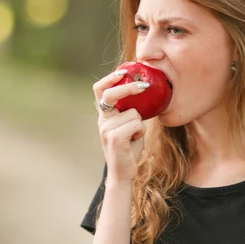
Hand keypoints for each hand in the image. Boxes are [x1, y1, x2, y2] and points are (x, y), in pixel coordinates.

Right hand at [93, 68, 149, 182]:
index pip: (99, 90)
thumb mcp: (129, 125)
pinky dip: (140, 132)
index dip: (109, 78)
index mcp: (105, 115)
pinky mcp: (114, 138)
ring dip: (140, 124)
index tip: (123, 71)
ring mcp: (106, 129)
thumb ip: (130, 110)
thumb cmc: (129, 147)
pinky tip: (135, 141)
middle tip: (144, 85)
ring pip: (133, 113)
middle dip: (129, 87)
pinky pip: (137, 124)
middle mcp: (102, 120)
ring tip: (135, 136)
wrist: (123, 172)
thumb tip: (144, 91)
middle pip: (111, 94)